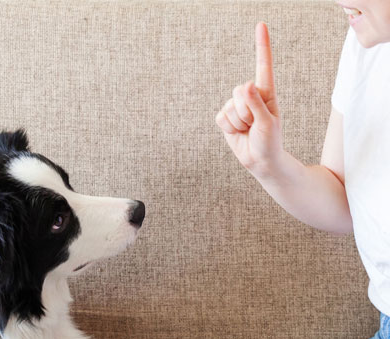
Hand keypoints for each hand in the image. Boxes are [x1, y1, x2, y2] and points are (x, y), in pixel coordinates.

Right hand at [215, 22, 282, 177]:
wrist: (260, 161)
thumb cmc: (270, 141)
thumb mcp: (268, 123)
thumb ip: (256, 104)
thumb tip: (245, 85)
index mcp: (267, 92)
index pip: (263, 66)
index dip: (261, 46)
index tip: (260, 25)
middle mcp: (251, 96)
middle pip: (239, 91)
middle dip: (245, 111)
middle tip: (255, 124)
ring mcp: (237, 107)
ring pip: (229, 106)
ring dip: (238, 123)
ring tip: (248, 131)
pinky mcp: (225, 118)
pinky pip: (220, 118)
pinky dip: (228, 128)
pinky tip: (237, 133)